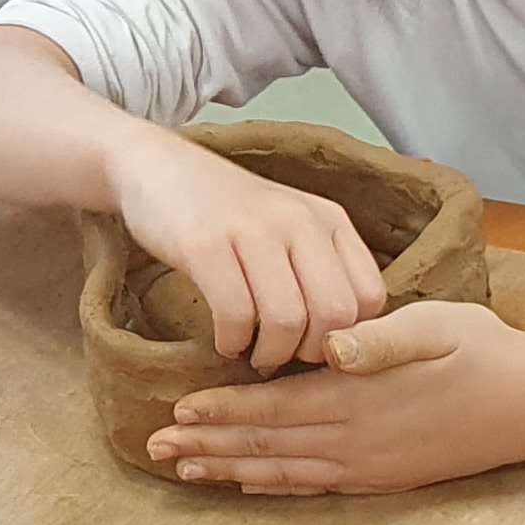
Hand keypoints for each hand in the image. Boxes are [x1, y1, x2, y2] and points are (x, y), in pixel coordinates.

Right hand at [102, 131, 387, 373]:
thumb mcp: (288, 228)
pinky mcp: (204, 245)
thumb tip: (338, 342)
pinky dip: (232, 341)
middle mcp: (298, 220)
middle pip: (334, 313)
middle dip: (310, 352)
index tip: (314, 346)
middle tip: (283, 356)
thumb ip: (319, 271)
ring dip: (270, 353)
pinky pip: (235, 313)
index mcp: (328, 219)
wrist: (155, 167)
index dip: (347, 337)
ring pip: (288, 319)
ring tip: (251, 352)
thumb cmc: (224, 211)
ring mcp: (252, 230)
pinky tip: (225, 340)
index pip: (369, 297)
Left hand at [144, 301, 524, 493]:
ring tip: (185, 471)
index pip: (272, 407)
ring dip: (230, 470)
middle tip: (153, 450)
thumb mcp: (435, 326)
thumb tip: (335, 345)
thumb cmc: (482, 350)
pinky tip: (248, 485)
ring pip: (283, 472)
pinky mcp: (385, 479)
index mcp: (357, 398)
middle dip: (207, 447)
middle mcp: (355, 441)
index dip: (221, 410)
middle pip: (265, 445)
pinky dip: (275, 486)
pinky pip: (316, 487)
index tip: (174, 412)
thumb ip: (381, 338)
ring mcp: (369, 466)